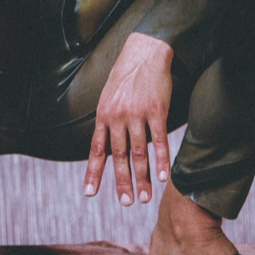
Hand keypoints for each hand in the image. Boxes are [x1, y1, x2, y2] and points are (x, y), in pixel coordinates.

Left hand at [84, 31, 172, 206]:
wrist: (144, 51)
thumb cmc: (125, 76)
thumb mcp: (108, 97)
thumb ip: (107, 122)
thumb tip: (103, 148)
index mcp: (103, 115)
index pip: (96, 149)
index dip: (93, 172)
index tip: (89, 193)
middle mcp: (118, 116)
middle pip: (119, 156)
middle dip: (122, 182)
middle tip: (126, 202)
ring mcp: (137, 114)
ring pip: (139, 152)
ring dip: (143, 177)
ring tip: (145, 197)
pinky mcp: (156, 110)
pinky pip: (159, 140)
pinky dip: (161, 160)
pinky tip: (164, 176)